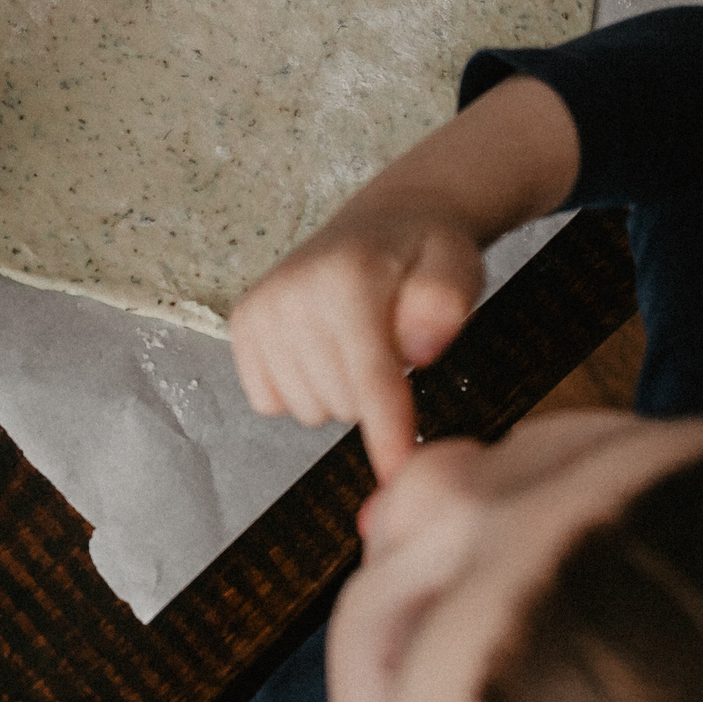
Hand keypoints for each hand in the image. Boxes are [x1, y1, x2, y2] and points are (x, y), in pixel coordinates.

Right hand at [229, 74, 576, 481]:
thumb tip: (419, 348)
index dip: (389, 435)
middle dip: (374, 396)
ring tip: (359, 343)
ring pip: (307, 409)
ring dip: (340, 392)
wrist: (386, 220)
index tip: (398, 480)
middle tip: (390, 346)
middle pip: (340, 405)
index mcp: (348, 278)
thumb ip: (446, 303)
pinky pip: (271, 400)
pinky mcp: (243, 324)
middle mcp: (292, 292)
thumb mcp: (459, 266)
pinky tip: (323, 351)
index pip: (370, 380)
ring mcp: (261, 308)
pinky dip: (303, 388)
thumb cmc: (428, 253)